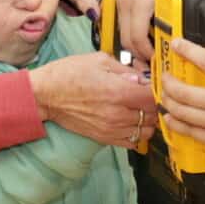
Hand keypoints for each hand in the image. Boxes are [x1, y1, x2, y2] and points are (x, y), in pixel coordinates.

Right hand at [29, 52, 158, 148]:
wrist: (46, 95)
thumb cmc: (68, 74)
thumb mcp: (99, 60)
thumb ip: (125, 70)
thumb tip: (142, 77)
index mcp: (119, 92)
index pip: (154, 97)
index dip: (158, 90)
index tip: (156, 85)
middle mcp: (118, 113)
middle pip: (153, 115)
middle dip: (155, 105)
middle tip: (149, 97)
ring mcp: (111, 129)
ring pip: (146, 131)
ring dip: (148, 121)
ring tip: (141, 110)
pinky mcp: (104, 138)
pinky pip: (132, 142)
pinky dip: (137, 134)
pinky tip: (131, 123)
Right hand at [114, 0, 162, 64]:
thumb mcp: (176, 6)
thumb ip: (168, 29)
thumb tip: (167, 51)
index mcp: (137, 3)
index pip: (136, 38)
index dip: (146, 55)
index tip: (157, 63)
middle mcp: (126, 0)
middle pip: (126, 38)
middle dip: (138, 54)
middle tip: (153, 64)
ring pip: (124, 32)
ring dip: (135, 45)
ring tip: (151, 53)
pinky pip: (125, 23)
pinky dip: (134, 34)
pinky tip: (147, 38)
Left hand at [158, 36, 204, 166]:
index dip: (188, 51)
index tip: (175, 43)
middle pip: (186, 91)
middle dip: (168, 82)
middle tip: (164, 75)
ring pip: (183, 112)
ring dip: (168, 101)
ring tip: (163, 93)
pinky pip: (189, 131)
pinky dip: (174, 123)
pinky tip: (169, 116)